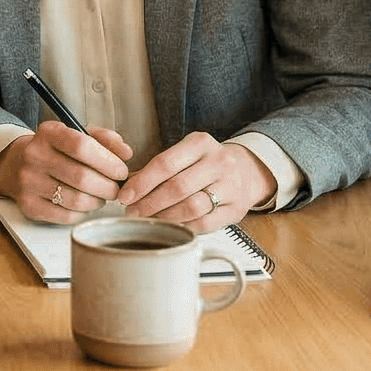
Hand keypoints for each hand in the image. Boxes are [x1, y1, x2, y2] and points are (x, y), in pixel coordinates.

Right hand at [0, 122, 132, 224]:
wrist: (16, 165)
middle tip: (116, 189)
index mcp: (48, 133)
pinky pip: (66, 216)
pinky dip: (82, 213)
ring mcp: (29, 182)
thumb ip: (104, 140)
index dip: (108, 162)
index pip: (82, 146)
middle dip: (108, 187)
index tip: (122, 171)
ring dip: (97, 201)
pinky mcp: (28, 205)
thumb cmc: (56, 151)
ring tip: (101, 196)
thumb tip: (126, 153)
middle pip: (82, 177)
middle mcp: (34, 155)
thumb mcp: (77, 135)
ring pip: (77, 200)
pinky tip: (85, 204)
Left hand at [118, 133, 273, 231]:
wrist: (245, 171)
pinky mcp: (236, 209)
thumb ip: (158, 168)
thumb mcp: (185, 155)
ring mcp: (231, 186)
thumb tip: (127, 187)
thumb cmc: (205, 164)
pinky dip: (183, 227)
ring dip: (165, 217)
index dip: (142, 182)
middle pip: (177, 186)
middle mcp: (218, 162)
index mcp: (200, 143)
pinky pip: (205, 223)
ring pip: (191, 206)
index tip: (125, 196)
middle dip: (149, 203)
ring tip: (149, 220)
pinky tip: (170, 227)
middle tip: (133, 212)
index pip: (165, 163)